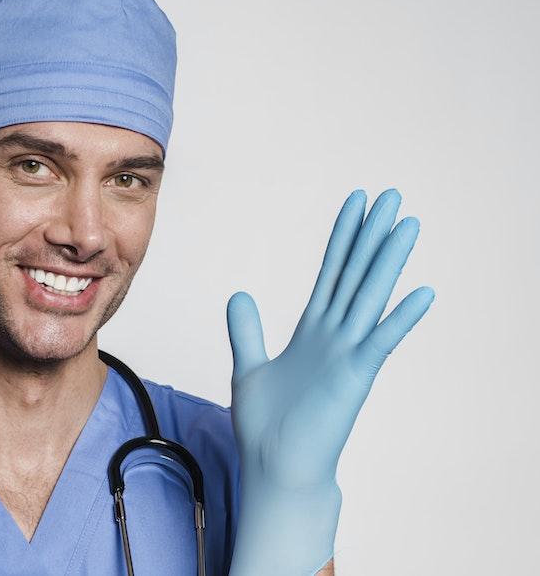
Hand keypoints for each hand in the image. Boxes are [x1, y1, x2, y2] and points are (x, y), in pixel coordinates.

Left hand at [225, 188, 434, 574]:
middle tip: (393, 196)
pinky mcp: (353, 379)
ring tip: (410, 225)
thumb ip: (248, 331)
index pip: (332, 273)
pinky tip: (423, 293)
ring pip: (370, 298)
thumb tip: (239, 294)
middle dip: (372, 236)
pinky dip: (400, 320)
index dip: (343, 238)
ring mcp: (347, 356)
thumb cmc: (267, 425)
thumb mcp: (250, 366)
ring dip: (390, 263)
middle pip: (356, 275)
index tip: (357, 204)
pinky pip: (380, 343)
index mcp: (313, 332)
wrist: (275, 468)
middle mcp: (335, 337)